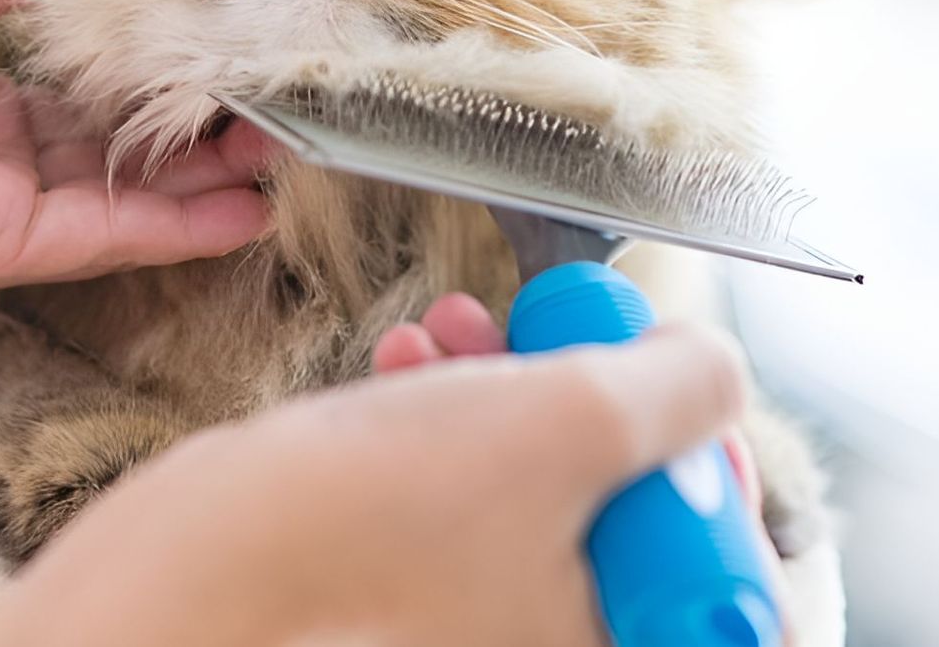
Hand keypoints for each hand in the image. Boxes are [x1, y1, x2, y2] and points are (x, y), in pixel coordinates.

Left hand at [0, 0, 271, 300]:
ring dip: (204, 180)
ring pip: (118, 196)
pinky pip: (95, 233)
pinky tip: (242, 206)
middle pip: (114, 148)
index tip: (242, 49)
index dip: (166, 71)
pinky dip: (171, 223)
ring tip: (291, 152)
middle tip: (290, 108)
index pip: (88, 86)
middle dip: (201, 132)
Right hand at [376, 293, 797, 642]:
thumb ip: (677, 387)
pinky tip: (412, 357)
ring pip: (540, 488)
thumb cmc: (371, 524)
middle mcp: (551, 644)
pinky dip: (448, 416)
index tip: (674, 397)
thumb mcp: (568, 422)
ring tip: (463, 323)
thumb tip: (712, 367)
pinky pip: (466, 494)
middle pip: (639, 520)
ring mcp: (479, 620)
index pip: (735, 587)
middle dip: (594, 398)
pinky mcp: (412, 587)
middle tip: (565, 332)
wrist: (204, 565)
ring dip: (510, 384)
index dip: (715, 474)